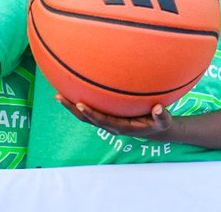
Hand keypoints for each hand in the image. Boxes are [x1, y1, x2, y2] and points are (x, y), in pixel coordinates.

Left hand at [55, 93, 172, 139]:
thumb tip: (158, 108)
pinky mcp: (107, 116)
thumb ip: (161, 115)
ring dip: (71, 105)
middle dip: (72, 108)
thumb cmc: (158, 122)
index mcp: (121, 127)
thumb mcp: (163, 120)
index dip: (91, 113)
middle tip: (58, 96)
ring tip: (57, 94)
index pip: (102, 120)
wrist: (154, 129)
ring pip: (85, 115)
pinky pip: (91, 110)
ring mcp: (107, 121)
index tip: (80, 104)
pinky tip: (72, 90)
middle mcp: (110, 125)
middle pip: (86, 118)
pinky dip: (79, 102)